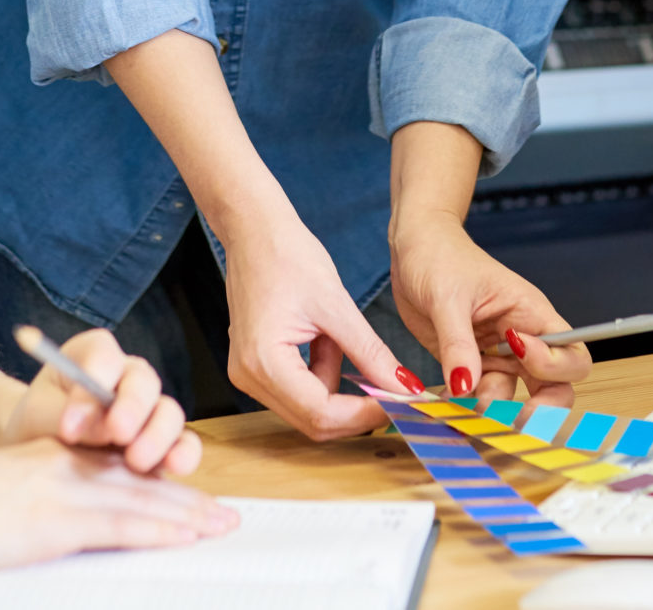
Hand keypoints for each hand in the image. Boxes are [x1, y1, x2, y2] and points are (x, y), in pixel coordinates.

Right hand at [0, 439, 236, 572]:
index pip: (121, 468)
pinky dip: (156, 530)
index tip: (193, 500)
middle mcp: (64, 465)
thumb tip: (63, 522)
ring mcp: (61, 491)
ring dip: (186, 515)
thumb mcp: (3, 492)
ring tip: (219, 526)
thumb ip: (39, 497)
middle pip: (139, 480)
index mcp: (52, 456)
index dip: (162, 483)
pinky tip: (183, 537)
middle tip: (225, 514)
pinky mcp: (53, 519)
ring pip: (139, 499)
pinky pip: (118, 524)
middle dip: (187, 499)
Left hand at [4, 328, 200, 476]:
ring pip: (169, 412)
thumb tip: (102, 429)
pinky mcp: (163, 443)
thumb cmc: (37, 424)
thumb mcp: (36, 416)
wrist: (41, 452)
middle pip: (143, 381)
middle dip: (132, 407)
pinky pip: (185, 443)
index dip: (92, 384)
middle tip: (117, 432)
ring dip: (157, 436)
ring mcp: (149, 410)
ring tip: (137, 460)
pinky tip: (173, 467)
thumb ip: (62, 416)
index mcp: (92, 355)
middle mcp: (127, 376)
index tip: (70, 423)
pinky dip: (184, 454)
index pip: (102, 356)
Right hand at [222, 212, 419, 439]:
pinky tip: (324, 341)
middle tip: (392, 392)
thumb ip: (371, 353)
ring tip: (339, 340)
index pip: (321, 413)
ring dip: (337, 388)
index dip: (364, 414)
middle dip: (356, 411)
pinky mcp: (255, 368)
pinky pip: (298, 391)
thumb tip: (405, 388)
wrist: (254, 230)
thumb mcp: (337, 306)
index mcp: (264, 361)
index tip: (399, 403)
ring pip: (308, 409)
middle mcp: (248, 377)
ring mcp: (247, 375)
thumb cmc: (288, 255)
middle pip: (313, 421)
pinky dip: (322, 376)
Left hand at [390, 214, 590, 407]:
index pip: (570, 353)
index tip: (515, 351)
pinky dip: (465, 405)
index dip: (552, 365)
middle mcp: (521, 340)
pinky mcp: (472, 364)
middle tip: (509, 419)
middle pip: (555, 386)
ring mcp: (497, 356)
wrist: (414, 249)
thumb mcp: (446, 296)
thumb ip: (457, 342)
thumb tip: (466, 387)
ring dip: (491, 410)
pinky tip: (445, 400)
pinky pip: (478, 395)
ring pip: (512, 398)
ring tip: (459, 405)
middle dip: (539, 409)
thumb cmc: (439, 256)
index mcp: (530, 314)